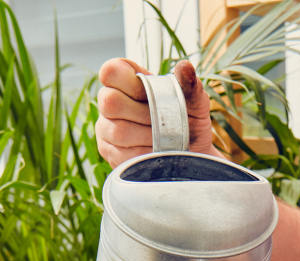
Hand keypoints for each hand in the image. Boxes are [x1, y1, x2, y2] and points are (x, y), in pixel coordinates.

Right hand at [95, 59, 217, 166]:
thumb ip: (189, 83)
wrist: (192, 151)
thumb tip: (185, 67)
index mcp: (123, 79)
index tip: (150, 92)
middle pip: (110, 102)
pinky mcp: (110, 153)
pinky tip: (161, 152)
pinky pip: (124, 155)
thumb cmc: (189, 118)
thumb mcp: (193, 100)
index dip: (129, 81)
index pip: (110, 71)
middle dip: (144, 112)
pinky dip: (148, 154)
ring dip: (150, 136)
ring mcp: (106, 129)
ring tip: (168, 138)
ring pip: (119, 131)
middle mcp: (108, 101)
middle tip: (166, 120)